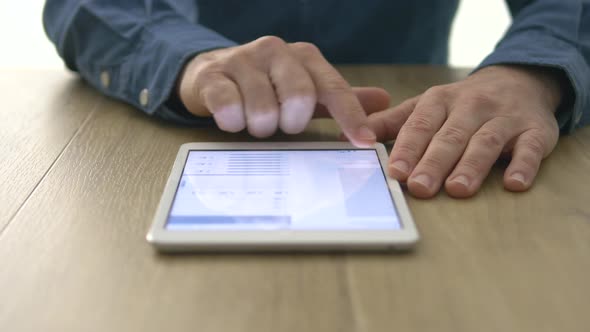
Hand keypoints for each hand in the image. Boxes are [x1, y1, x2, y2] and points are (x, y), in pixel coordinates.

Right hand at [177, 36, 389, 146]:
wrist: (211, 72)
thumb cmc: (266, 86)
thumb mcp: (306, 90)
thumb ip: (340, 98)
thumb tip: (383, 100)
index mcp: (304, 57)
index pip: (333, 89)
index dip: (350, 117)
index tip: (364, 143)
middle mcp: (276, 51)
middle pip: (299, 98)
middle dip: (290, 123)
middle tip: (280, 124)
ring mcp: (242, 60)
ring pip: (263, 109)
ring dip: (259, 127)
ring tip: (253, 120)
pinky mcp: (213, 75)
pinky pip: (228, 107)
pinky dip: (233, 122)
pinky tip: (231, 118)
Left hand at [366, 65, 563, 197]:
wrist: (519, 81)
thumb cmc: (462, 104)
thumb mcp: (426, 106)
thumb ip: (392, 123)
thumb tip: (348, 137)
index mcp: (440, 100)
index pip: (421, 125)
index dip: (408, 148)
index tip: (395, 172)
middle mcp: (472, 106)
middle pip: (451, 136)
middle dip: (434, 162)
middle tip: (420, 187)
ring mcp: (505, 117)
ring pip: (486, 141)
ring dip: (472, 166)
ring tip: (458, 189)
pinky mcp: (535, 130)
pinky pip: (530, 148)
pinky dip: (523, 165)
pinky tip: (514, 183)